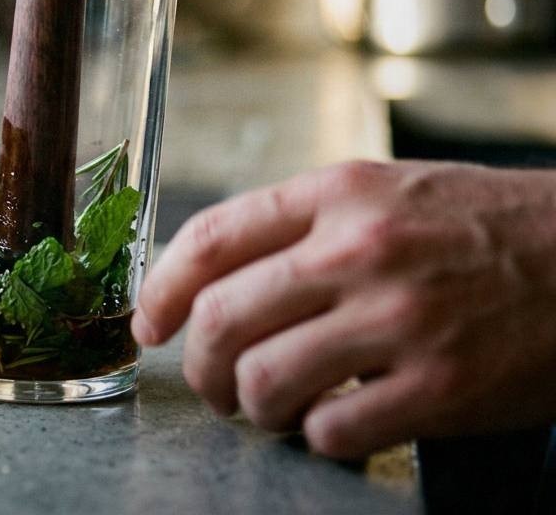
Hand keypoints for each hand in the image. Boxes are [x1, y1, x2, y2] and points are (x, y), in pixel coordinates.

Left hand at [134, 160, 555, 457]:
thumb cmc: (481, 228)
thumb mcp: (385, 193)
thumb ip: (300, 225)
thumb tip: (212, 278)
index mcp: (337, 195)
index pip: (210, 240)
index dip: (161, 290)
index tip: (150, 325)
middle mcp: (359, 251)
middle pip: (222, 320)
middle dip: (201, 368)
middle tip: (215, 385)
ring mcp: (400, 320)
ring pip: (264, 381)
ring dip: (254, 408)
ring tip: (273, 407)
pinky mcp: (440, 387)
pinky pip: (332, 431)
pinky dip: (318, 437)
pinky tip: (337, 423)